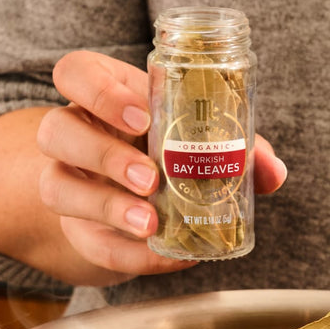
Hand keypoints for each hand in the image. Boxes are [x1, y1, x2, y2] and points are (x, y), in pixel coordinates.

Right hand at [37, 50, 285, 283]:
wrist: (136, 201)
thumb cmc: (169, 153)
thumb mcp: (200, 141)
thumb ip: (238, 150)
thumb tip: (274, 171)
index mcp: (103, 97)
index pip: (75, 74)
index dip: (99, 91)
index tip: (142, 116)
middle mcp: (76, 136)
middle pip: (57, 130)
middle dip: (104, 154)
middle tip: (150, 177)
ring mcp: (69, 183)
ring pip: (56, 187)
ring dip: (105, 205)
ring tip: (149, 221)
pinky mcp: (79, 229)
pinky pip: (90, 242)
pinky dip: (129, 253)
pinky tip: (164, 254)